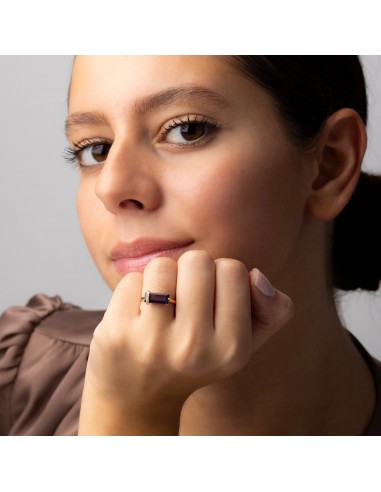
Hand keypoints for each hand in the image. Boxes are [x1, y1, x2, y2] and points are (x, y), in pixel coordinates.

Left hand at [78, 250, 292, 434]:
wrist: (139, 400)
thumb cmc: (193, 361)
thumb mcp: (242, 344)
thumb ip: (272, 310)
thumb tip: (257, 275)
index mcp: (232, 348)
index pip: (233, 269)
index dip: (219, 277)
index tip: (210, 301)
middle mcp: (194, 347)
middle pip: (198, 261)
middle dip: (190, 272)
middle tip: (183, 301)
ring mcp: (152, 342)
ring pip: (163, 265)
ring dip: (161, 278)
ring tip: (160, 307)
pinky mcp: (117, 334)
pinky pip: (132, 279)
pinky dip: (134, 290)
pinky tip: (135, 317)